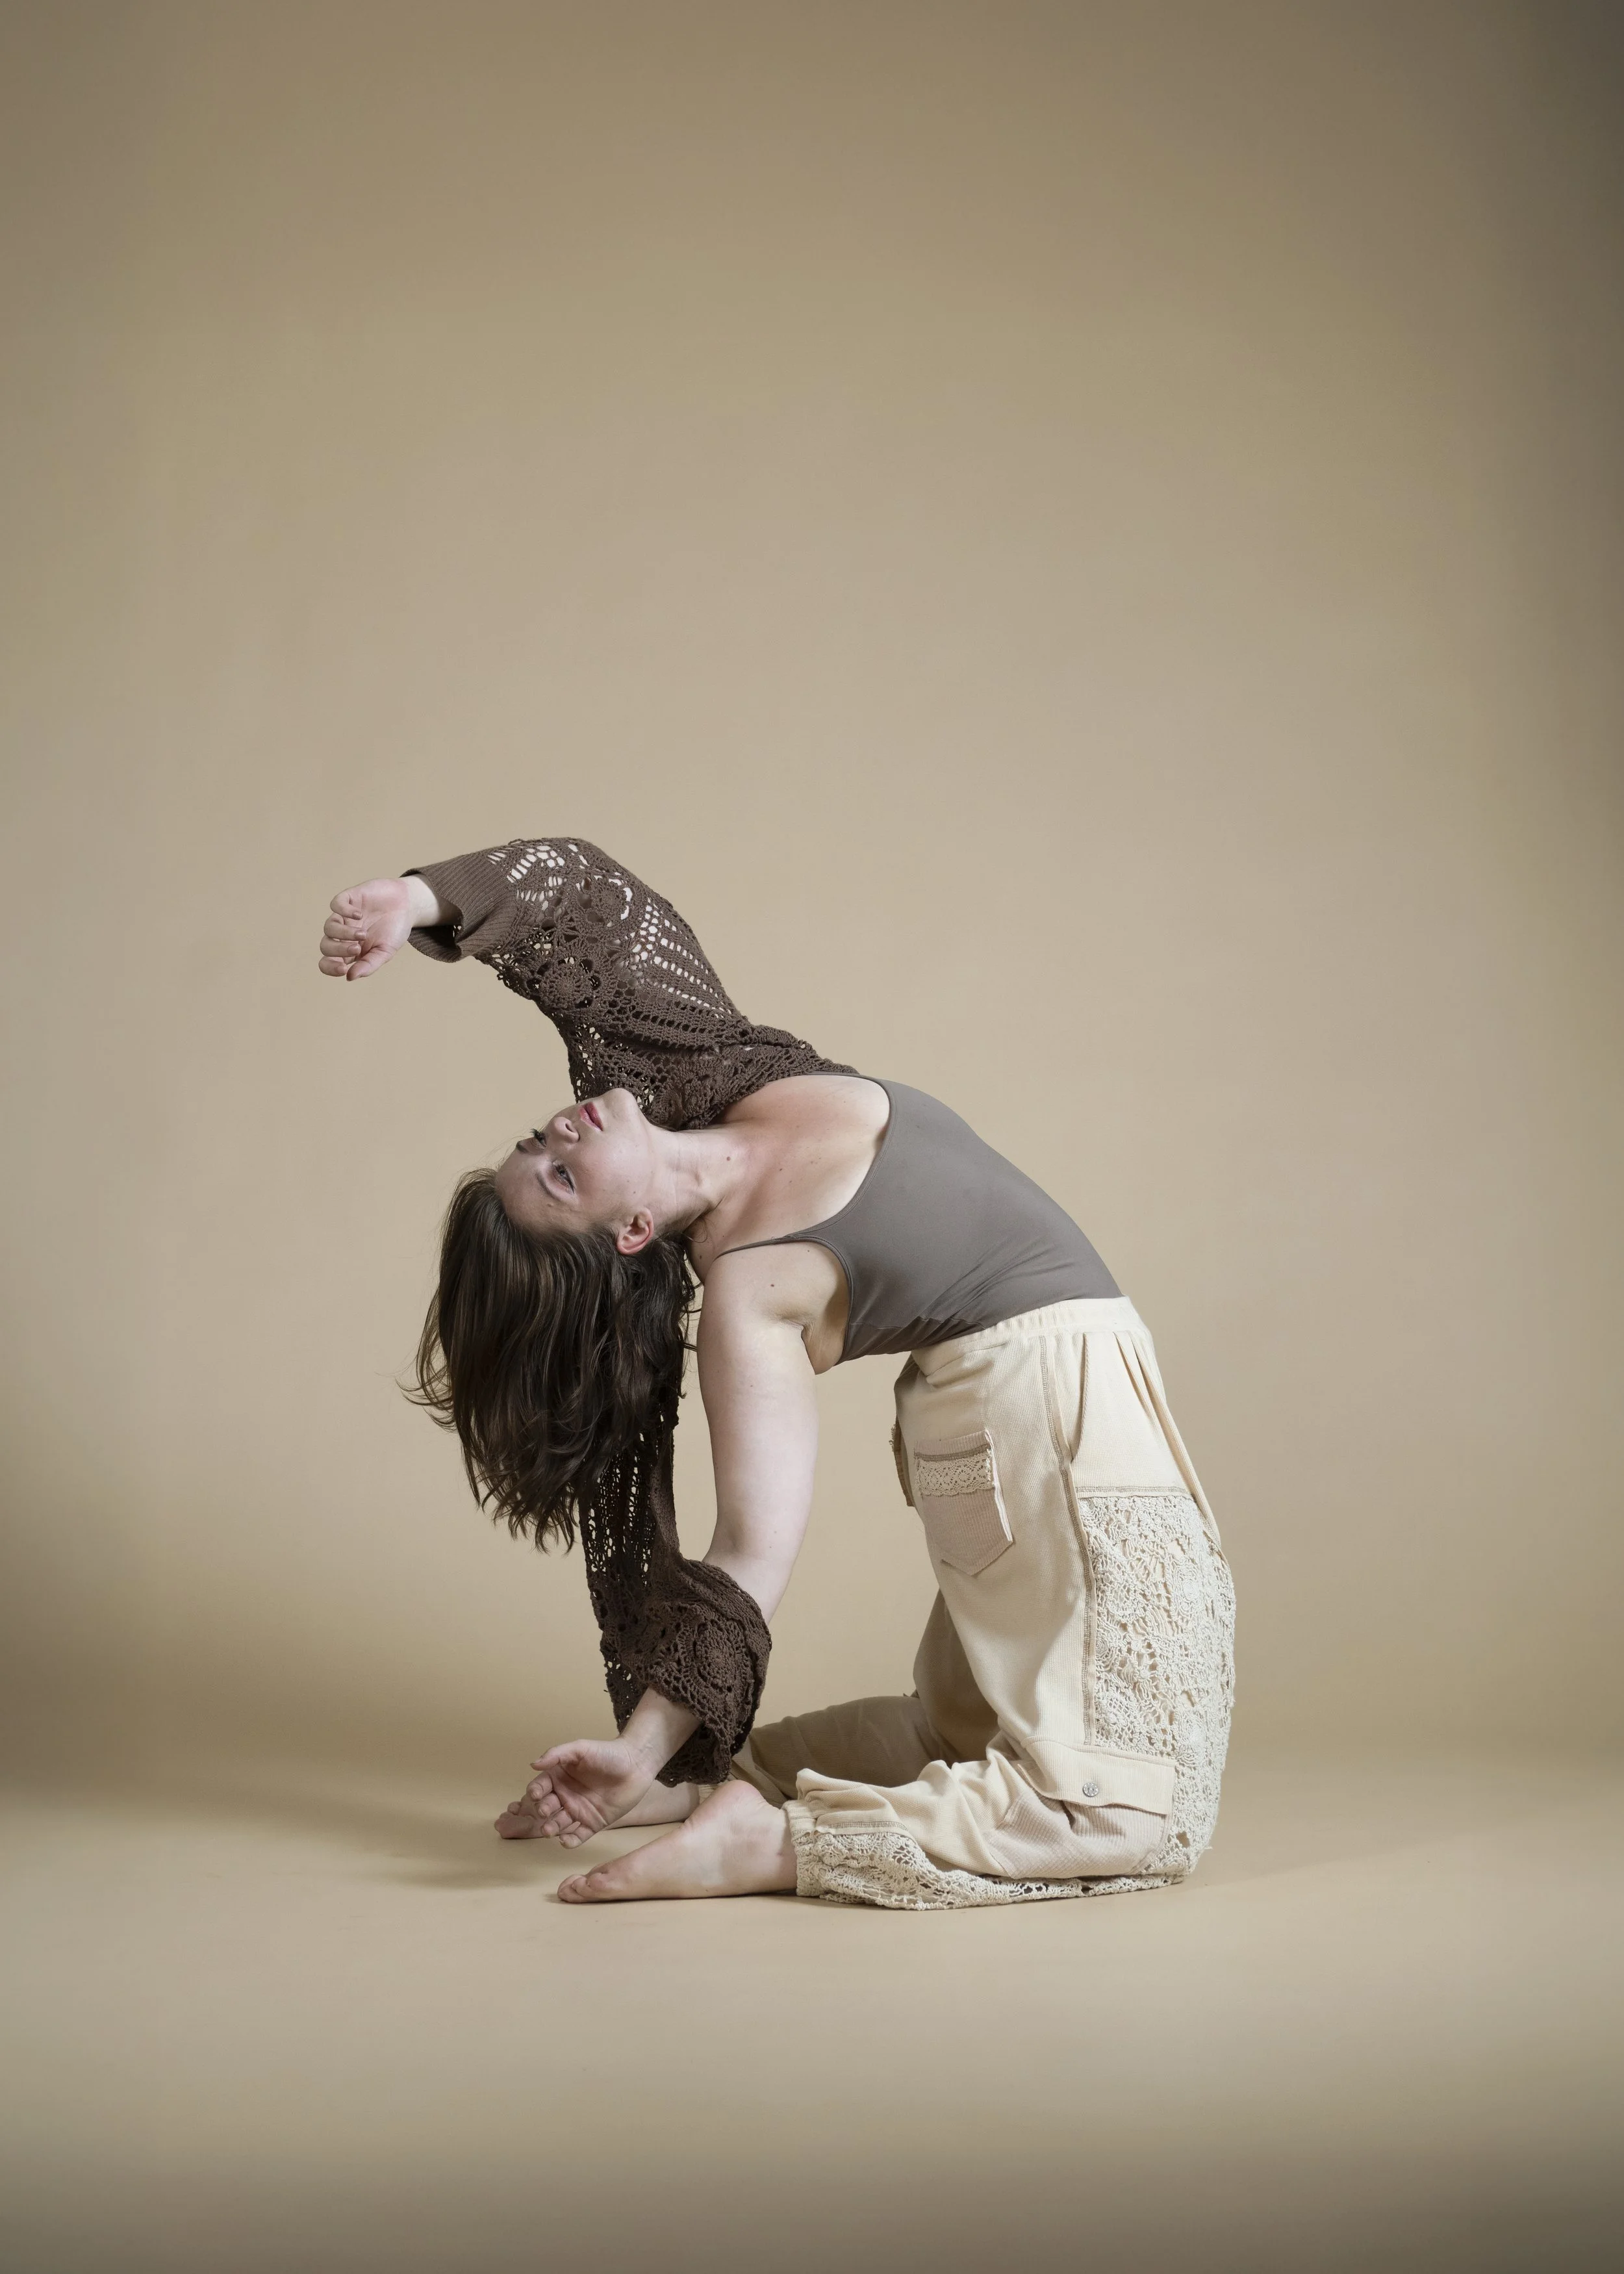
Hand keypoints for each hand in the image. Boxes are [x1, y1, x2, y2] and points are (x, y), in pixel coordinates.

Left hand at [317, 876, 435, 980]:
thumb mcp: (386, 952)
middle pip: (325, 946)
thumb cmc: (395, 930)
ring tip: (363, 933)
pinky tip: (360, 914)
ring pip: (328, 927)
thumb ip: (369, 965)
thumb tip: (349, 977)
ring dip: (343, 933)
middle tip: (357, 947)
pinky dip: (344, 911)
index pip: (328, 963)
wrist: (407, 905)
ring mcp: (344, 917)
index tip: (344, 969)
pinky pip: (335, 905)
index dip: (331, 968)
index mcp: (350, 951)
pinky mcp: (348, 899)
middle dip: (339, 950)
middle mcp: (343, 935)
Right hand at [495, 1738, 657, 1848]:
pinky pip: (578, 1835)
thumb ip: (558, 1754)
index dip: (535, 1791)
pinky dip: (570, 1841)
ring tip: (548, 1831)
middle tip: (544, 1811)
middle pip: (547, 1807)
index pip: (541, 1786)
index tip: (534, 1794)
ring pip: (559, 1823)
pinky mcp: (593, 1824)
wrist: (636, 1765)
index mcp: (560, 1777)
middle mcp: (566, 1796)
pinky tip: (564, 1841)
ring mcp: (579, 1811)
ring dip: (551, 1828)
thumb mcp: (581, 1748)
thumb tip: (533, 1764)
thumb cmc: (608, 1753)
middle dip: (542, 1811)